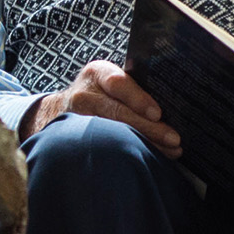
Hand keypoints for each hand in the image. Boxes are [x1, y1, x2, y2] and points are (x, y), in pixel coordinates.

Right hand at [36, 60, 179, 156]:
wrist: (59, 112)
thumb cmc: (98, 95)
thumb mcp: (109, 81)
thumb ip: (132, 87)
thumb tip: (173, 104)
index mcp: (97, 73)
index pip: (118, 83)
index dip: (138, 99)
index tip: (158, 114)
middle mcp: (83, 94)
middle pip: (117, 112)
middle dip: (148, 128)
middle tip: (173, 139)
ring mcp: (75, 118)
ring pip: (110, 133)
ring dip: (142, 144)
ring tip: (168, 152)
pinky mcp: (73, 139)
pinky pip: (102, 148)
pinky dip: (125, 155)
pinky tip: (143, 160)